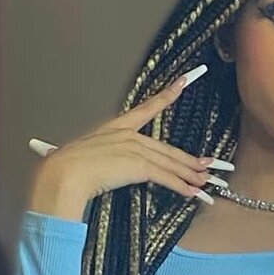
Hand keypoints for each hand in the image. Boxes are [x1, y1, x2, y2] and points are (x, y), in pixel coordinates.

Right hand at [29, 65, 232, 216]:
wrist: (63, 174)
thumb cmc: (65, 167)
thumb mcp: (83, 157)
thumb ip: (96, 159)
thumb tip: (97, 168)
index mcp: (115, 128)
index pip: (147, 108)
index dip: (167, 94)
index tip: (183, 82)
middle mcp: (128, 136)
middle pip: (166, 149)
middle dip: (190, 160)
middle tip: (210, 164)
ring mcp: (135, 149)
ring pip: (170, 163)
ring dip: (190, 175)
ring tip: (206, 182)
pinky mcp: (138, 166)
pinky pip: (166, 177)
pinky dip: (181, 186)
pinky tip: (192, 192)